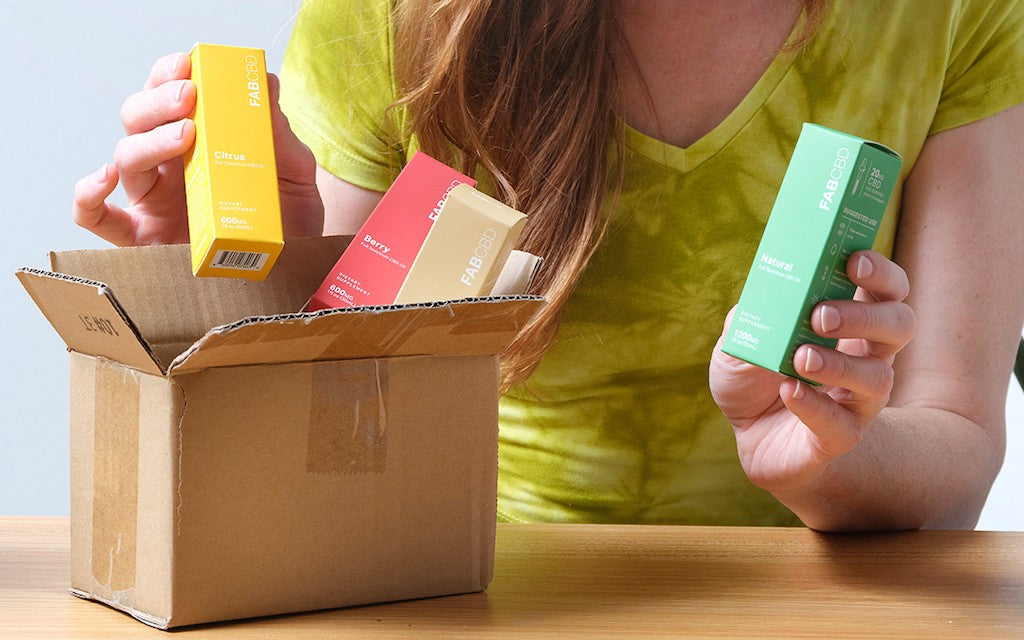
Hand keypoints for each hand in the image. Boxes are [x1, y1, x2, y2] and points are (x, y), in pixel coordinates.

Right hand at [73, 52, 323, 245]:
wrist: (294, 272)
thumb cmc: (286, 221)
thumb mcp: (294, 174)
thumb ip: (280, 135)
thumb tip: (267, 85)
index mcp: (198, 143)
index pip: (168, 97)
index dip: (169, 74)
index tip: (188, 64)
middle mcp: (168, 167)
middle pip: (138, 119)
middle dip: (158, 100)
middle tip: (189, 95)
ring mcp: (152, 201)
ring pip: (125, 157)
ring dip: (148, 139)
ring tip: (184, 135)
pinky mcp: (143, 239)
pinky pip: (97, 218)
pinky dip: (88, 195)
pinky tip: (104, 178)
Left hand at [710, 250, 916, 494]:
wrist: (747, 436)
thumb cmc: (753, 377)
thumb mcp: (740, 339)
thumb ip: (750, 317)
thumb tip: (758, 298)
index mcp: (851, 322)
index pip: (888, 288)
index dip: (880, 271)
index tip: (853, 260)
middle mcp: (867, 357)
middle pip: (899, 325)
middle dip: (864, 315)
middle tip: (820, 315)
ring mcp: (859, 400)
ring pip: (878, 378)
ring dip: (839, 364)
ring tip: (801, 357)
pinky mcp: (841, 437)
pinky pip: (840, 424)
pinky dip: (813, 405)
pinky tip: (788, 391)